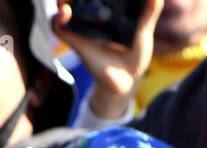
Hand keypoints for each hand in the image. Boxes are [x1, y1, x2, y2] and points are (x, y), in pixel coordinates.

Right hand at [53, 0, 164, 118]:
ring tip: (68, 0)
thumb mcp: (143, 33)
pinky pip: (58, 27)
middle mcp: (91, 18)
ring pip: (63, 6)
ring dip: (62, 1)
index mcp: (106, 13)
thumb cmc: (135, 57)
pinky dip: (57, 18)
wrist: (127, 80)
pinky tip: (65, 12)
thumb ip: (148, 14)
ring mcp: (81, 29)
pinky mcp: (75, 41)